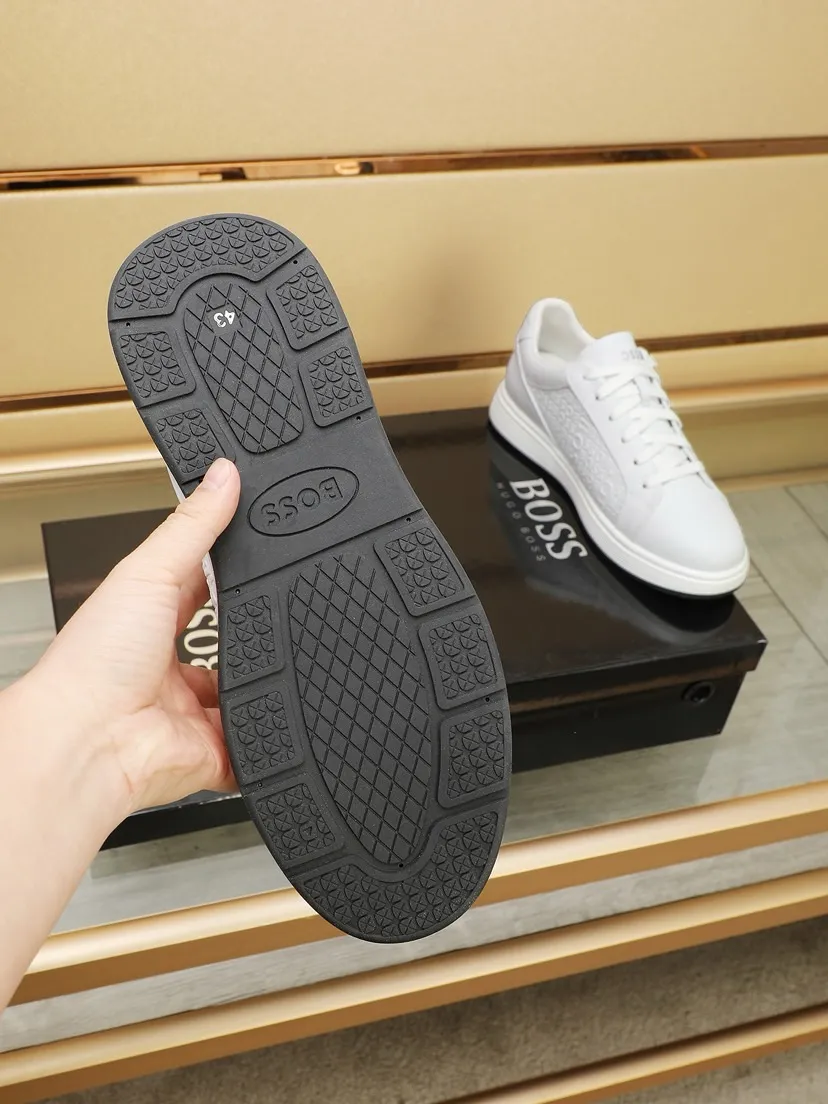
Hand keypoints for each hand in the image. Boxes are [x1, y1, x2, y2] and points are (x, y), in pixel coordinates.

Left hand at [17, 458, 240, 814]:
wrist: (88, 743)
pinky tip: (270, 708)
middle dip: (250, 633)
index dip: (227, 575)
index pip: (197, 591)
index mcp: (145, 623)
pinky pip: (252, 738)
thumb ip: (192, 526)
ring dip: (258, 679)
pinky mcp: (213, 750)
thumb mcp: (146, 572)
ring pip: (245, 691)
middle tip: (267, 615)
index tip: (259, 552)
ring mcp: (190, 712)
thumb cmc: (90, 664)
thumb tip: (224, 476)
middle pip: (226, 643)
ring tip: (265, 662)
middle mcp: (165, 669)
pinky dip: (265, 726)